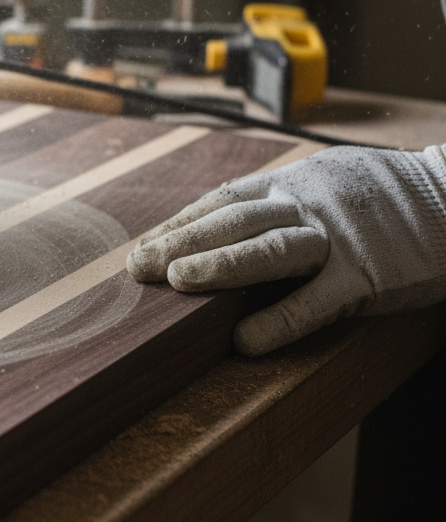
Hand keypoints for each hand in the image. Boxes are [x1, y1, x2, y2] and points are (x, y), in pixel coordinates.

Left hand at [126, 145, 445, 355]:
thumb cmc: (383, 197)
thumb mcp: (326, 182)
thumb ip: (277, 201)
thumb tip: (218, 223)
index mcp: (292, 184)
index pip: (220, 202)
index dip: (178, 225)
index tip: (143, 245)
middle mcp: (306, 205)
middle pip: (232, 222)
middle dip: (181, 244)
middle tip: (139, 266)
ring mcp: (337, 239)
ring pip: (268, 250)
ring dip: (219, 266)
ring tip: (178, 283)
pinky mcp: (368, 276)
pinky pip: (316, 301)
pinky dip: (278, 321)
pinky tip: (244, 339)